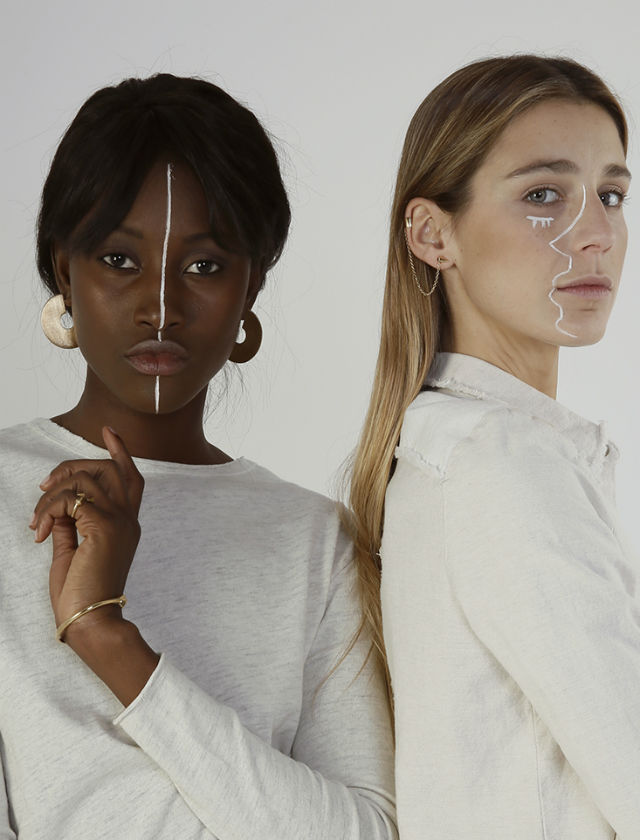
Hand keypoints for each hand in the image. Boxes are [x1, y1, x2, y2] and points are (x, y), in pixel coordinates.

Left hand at [31, 426, 143, 641]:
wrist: (90, 620)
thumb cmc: (81, 593)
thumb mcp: (73, 550)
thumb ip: (70, 524)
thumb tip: (57, 506)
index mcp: (126, 525)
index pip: (130, 478)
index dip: (120, 451)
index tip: (108, 431)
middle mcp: (128, 519)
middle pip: (108, 468)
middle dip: (72, 466)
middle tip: (45, 486)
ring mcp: (118, 522)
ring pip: (84, 480)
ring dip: (51, 495)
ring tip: (37, 521)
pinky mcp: (103, 527)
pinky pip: (70, 500)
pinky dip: (48, 510)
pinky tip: (40, 532)